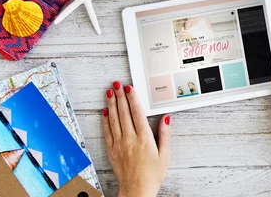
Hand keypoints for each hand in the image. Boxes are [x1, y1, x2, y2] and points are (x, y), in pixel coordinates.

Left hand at [103, 80, 170, 196]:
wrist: (137, 190)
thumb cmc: (152, 175)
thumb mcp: (165, 155)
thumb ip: (165, 135)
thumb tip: (165, 119)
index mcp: (144, 139)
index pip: (137, 113)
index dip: (132, 98)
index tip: (129, 88)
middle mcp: (130, 139)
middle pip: (124, 113)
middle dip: (120, 96)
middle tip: (117, 84)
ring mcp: (119, 144)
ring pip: (113, 120)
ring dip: (111, 104)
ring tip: (109, 92)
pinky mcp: (112, 151)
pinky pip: (107, 132)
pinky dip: (105, 120)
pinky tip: (105, 111)